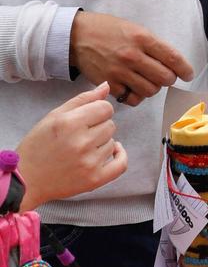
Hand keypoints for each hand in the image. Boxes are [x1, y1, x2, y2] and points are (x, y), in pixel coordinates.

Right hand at [17, 85, 127, 207]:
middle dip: (98, 127)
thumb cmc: (38, 146)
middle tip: (80, 135)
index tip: (88, 117)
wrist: (27, 180)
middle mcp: (81, 142)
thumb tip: (106, 86)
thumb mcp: (54, 116)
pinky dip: (119, 156)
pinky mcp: (95, 179)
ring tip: (82, 148)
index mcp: (70, 123)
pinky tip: (111, 152)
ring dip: (102, 143)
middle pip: (110, 125)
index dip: (98, 110)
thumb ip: (83, 99)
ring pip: (113, 142)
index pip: (105, 108)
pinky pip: (121, 164)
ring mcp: (89, 162)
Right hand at [69, 11, 190, 106]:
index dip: (185, 69)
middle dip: (169, 79)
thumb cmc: (107, 30)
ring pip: (150, 91)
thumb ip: (152, 45)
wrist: (76, 36)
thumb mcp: (134, 28)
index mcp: (142, 38)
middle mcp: (133, 55)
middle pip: (165, 78)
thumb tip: (172, 63)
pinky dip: (136, 96)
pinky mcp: (109, 84)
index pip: (173, 58)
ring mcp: (120, 71)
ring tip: (146, 81)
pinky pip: (132, 99)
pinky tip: (133, 88)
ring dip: (153, 88)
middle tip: (164, 77)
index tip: (188, 74)